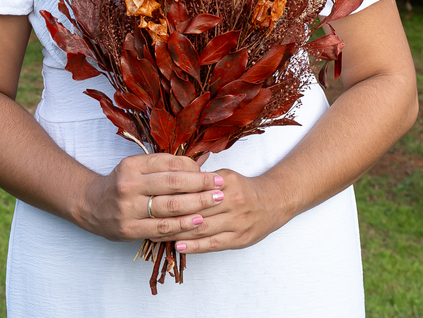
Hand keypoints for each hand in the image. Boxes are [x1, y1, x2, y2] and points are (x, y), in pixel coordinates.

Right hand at [77, 153, 223, 241]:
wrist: (90, 205)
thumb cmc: (121, 184)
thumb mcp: (137, 167)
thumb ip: (164, 166)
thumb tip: (198, 165)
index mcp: (132, 165)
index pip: (170, 164)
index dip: (194, 169)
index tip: (213, 173)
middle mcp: (129, 185)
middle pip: (173, 184)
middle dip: (201, 185)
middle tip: (221, 187)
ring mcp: (128, 208)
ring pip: (170, 207)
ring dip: (196, 205)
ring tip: (214, 202)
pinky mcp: (129, 229)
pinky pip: (162, 228)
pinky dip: (183, 225)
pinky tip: (198, 222)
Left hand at [162, 169, 286, 253]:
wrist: (274, 202)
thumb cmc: (244, 189)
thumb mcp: (225, 176)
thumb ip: (202, 178)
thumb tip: (173, 178)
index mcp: (226, 182)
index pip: (194, 188)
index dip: (171, 194)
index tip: (152, 197)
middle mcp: (233, 201)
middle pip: (195, 209)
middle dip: (169, 214)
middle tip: (147, 218)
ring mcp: (237, 221)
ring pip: (202, 228)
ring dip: (177, 232)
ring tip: (156, 234)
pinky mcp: (240, 238)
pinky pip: (214, 244)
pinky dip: (195, 246)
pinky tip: (178, 246)